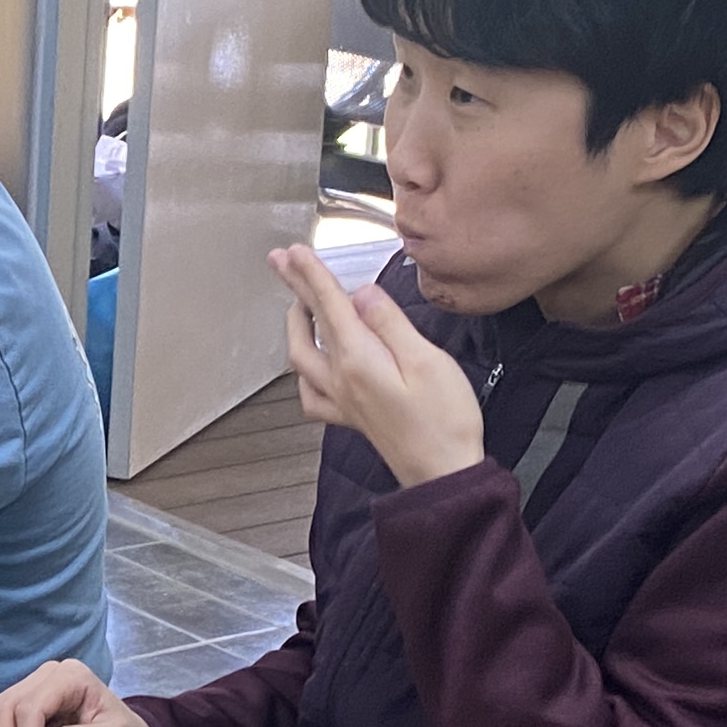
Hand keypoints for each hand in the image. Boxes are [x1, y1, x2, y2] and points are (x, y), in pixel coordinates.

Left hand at [269, 246, 481, 488]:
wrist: (444, 474)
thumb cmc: (444, 422)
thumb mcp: (427, 362)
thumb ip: (391, 324)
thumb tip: (364, 294)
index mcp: (359, 361)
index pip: (330, 306)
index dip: (313, 274)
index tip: (298, 251)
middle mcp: (342, 380)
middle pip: (311, 324)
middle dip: (296, 288)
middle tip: (281, 261)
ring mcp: (343, 400)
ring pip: (302, 357)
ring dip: (295, 325)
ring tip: (295, 302)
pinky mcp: (352, 417)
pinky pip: (313, 394)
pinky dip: (305, 374)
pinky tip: (311, 366)